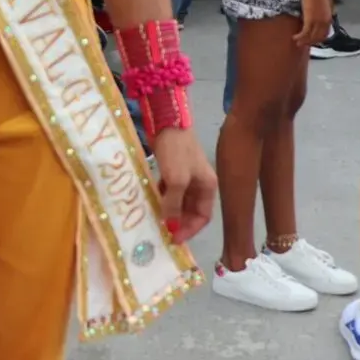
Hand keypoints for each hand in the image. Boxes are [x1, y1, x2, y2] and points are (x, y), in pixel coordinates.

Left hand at [148, 127, 215, 244]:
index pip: (203, 217)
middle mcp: (200, 184)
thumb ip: (174, 205)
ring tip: (155, 220)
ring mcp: (187, 176)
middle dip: (178, 222)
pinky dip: (162, 198)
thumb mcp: (177, 181)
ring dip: (169, 211)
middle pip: (191, 211)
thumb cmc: (176, 152)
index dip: (189, 229)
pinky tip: (152, 201)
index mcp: (208, 187)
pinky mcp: (173, 169)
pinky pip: (170, 191)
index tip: (173, 238)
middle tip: (162, 232)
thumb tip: (171, 229)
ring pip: (179, 202)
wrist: (167, 121)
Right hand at [295, 0, 331, 49]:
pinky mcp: (310, 21)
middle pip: (319, 37)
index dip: (318, 39)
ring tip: (297, 43)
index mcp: (328, 19)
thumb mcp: (321, 5)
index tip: (312, 40)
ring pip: (312, 37)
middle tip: (304, 44)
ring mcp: (318, 22)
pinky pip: (305, 33)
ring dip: (304, 41)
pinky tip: (295, 37)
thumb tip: (315, 16)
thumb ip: (320, 13)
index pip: (325, 33)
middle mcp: (325, 22)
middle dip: (311, 42)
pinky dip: (300, 37)